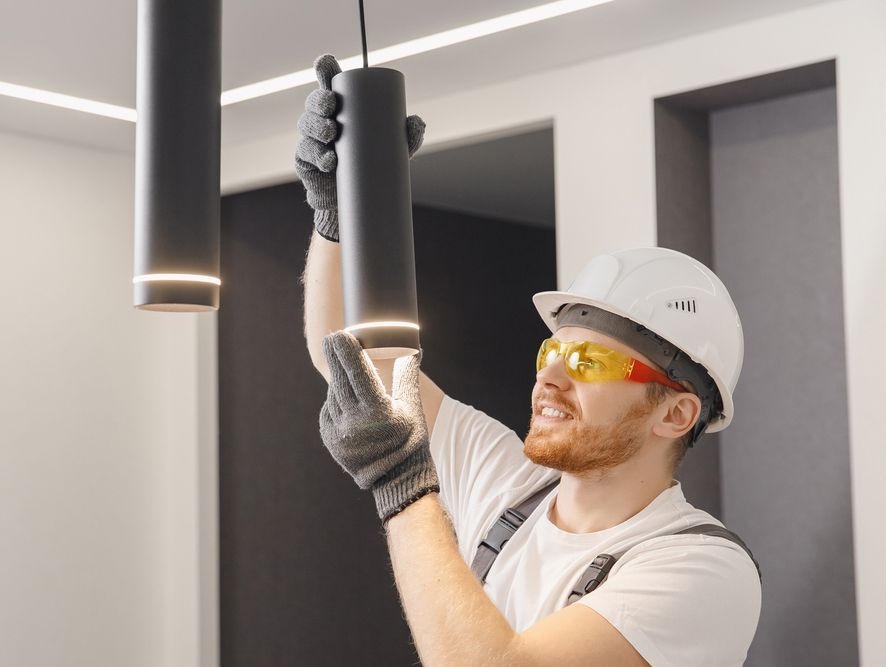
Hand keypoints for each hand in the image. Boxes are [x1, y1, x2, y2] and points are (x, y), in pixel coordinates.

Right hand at [295, 54, 426, 242]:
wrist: (353, 198)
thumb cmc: (371, 165)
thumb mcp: (392, 150)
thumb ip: (406, 136)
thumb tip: (417, 122)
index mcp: (340, 109)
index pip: (329, 83)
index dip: (324, 69)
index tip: (325, 62)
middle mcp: (322, 120)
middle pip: (314, 102)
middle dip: (319, 101)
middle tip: (331, 105)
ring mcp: (310, 139)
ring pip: (306, 126)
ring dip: (317, 127)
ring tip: (330, 134)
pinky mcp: (305, 161)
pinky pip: (305, 154)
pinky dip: (317, 156)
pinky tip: (328, 159)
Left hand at [319, 331, 438, 522]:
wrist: (397, 479)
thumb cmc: (409, 440)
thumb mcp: (412, 408)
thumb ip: (407, 377)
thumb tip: (413, 350)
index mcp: (378, 411)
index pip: (358, 373)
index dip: (347, 351)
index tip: (339, 334)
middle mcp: (355, 422)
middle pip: (340, 380)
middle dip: (335, 356)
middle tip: (332, 338)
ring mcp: (339, 433)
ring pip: (334, 395)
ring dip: (339, 381)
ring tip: (348, 373)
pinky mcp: (330, 440)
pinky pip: (329, 411)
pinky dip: (336, 401)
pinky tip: (345, 398)